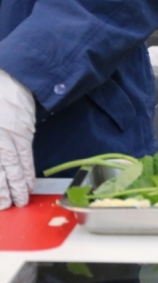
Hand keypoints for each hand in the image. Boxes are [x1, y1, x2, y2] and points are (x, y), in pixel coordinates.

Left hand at [0, 71, 35, 209]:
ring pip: (16, 165)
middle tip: (5, 206)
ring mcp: (12, 136)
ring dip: (18, 185)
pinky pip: (27, 156)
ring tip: (20, 201)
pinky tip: (29, 184)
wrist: (9, 76)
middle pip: (1, 169)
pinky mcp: (24, 133)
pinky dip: (29, 171)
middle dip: (3, 190)